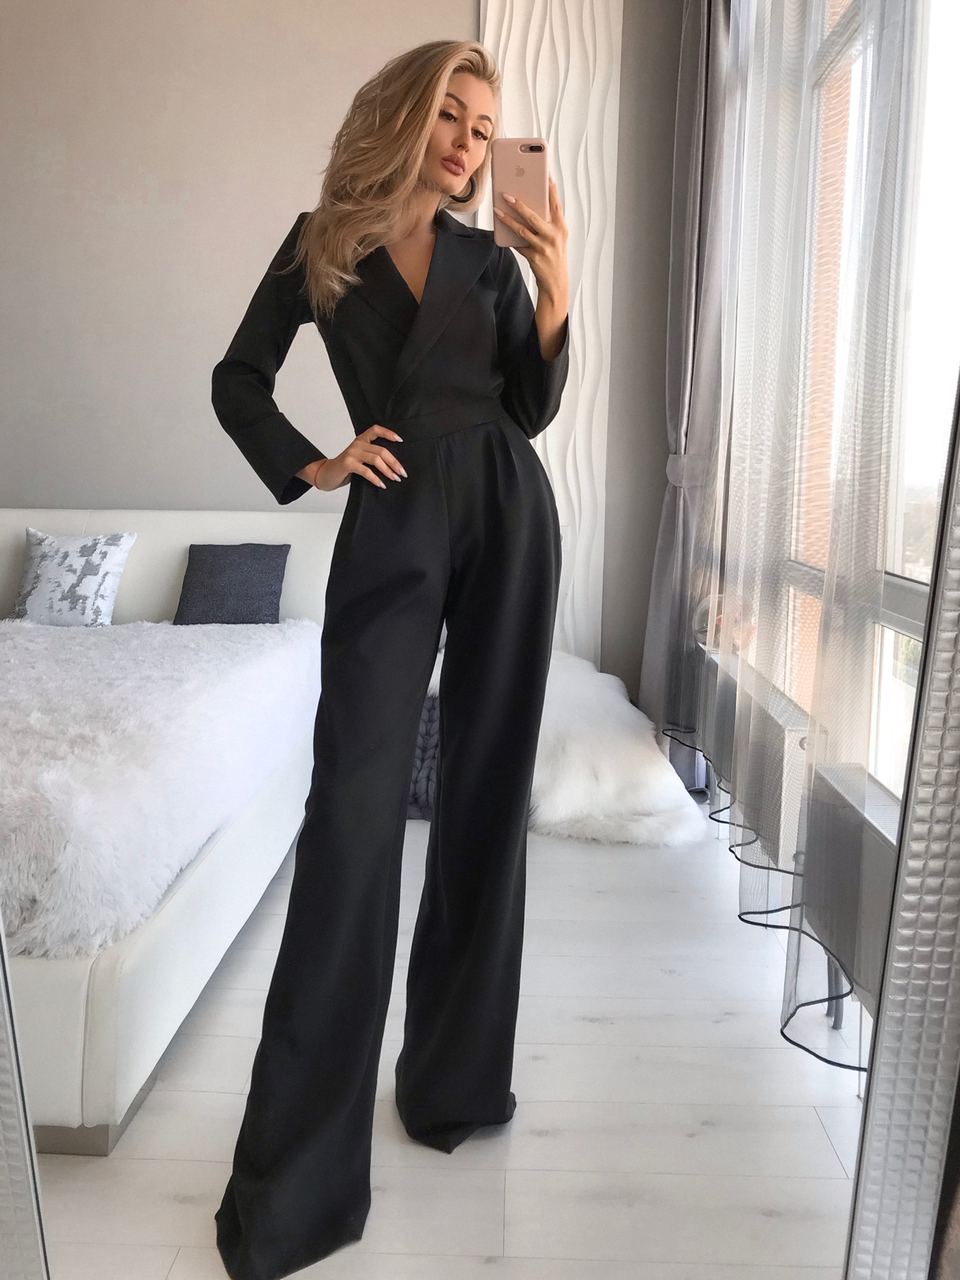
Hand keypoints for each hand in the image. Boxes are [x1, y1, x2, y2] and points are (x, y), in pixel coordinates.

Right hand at [306, 425, 407, 490]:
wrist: (327, 474)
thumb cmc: (346, 468)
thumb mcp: (360, 458)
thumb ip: (372, 456)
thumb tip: (394, 465)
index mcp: (361, 439)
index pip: (376, 430)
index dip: (389, 433)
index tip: (400, 440)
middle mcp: (357, 444)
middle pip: (381, 450)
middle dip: (394, 462)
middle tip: (403, 473)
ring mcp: (352, 453)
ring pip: (376, 459)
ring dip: (388, 471)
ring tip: (395, 479)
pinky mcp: (348, 464)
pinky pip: (366, 471)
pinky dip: (376, 479)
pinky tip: (382, 485)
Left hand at [493, 174, 569, 303]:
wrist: (556, 282)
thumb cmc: (555, 255)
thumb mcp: (556, 237)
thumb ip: (547, 222)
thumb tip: (526, 207)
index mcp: (561, 227)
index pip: (555, 204)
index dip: (550, 189)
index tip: (545, 174)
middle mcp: (554, 236)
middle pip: (533, 216)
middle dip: (519, 204)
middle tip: (506, 194)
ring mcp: (544, 247)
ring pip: (522, 230)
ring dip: (507, 219)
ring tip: (497, 210)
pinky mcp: (534, 257)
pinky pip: (518, 244)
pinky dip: (510, 236)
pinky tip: (501, 228)